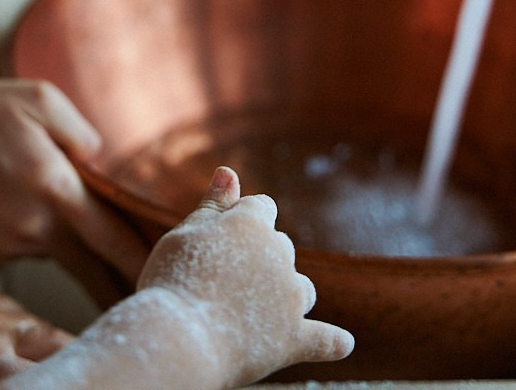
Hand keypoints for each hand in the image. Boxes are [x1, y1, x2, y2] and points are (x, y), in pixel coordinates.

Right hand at [0, 78, 148, 288]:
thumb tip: (100, 160)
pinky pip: (29, 248)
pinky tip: (30, 211)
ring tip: (90, 236)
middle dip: (121, 282)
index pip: (112, 236)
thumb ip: (83, 133)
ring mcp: (10, 243)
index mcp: (56, 187)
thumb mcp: (42, 100)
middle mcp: (36, 225)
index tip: (164, 268)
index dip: (141, 257)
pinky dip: (41, 237)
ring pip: (59, 253)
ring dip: (77, 249)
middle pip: (92, 268)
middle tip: (146, 288)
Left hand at [0, 252, 72, 389]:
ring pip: (42, 326)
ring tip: (70, 345)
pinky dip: (30, 321)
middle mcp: (10, 339)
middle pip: (55, 345)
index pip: (43, 375)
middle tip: (92, 357)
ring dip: (56, 338)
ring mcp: (3, 316)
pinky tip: (29, 325)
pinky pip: (21, 311)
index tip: (78, 379)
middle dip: (75, 352)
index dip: (63, 378)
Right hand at [138, 167, 353, 385]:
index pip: (262, 207)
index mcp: (252, 223)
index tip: (223, 239)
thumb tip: (228, 171)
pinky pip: (324, 340)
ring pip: (303, 288)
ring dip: (290, 292)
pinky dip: (332, 343)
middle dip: (261, 258)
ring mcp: (290, 298)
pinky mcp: (293, 338)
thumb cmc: (172, 282)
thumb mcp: (185, 235)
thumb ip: (213, 206)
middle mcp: (280, 254)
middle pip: (282, 247)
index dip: (243, 220)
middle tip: (221, 282)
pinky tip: (343, 345)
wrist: (178, 339)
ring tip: (262, 309)